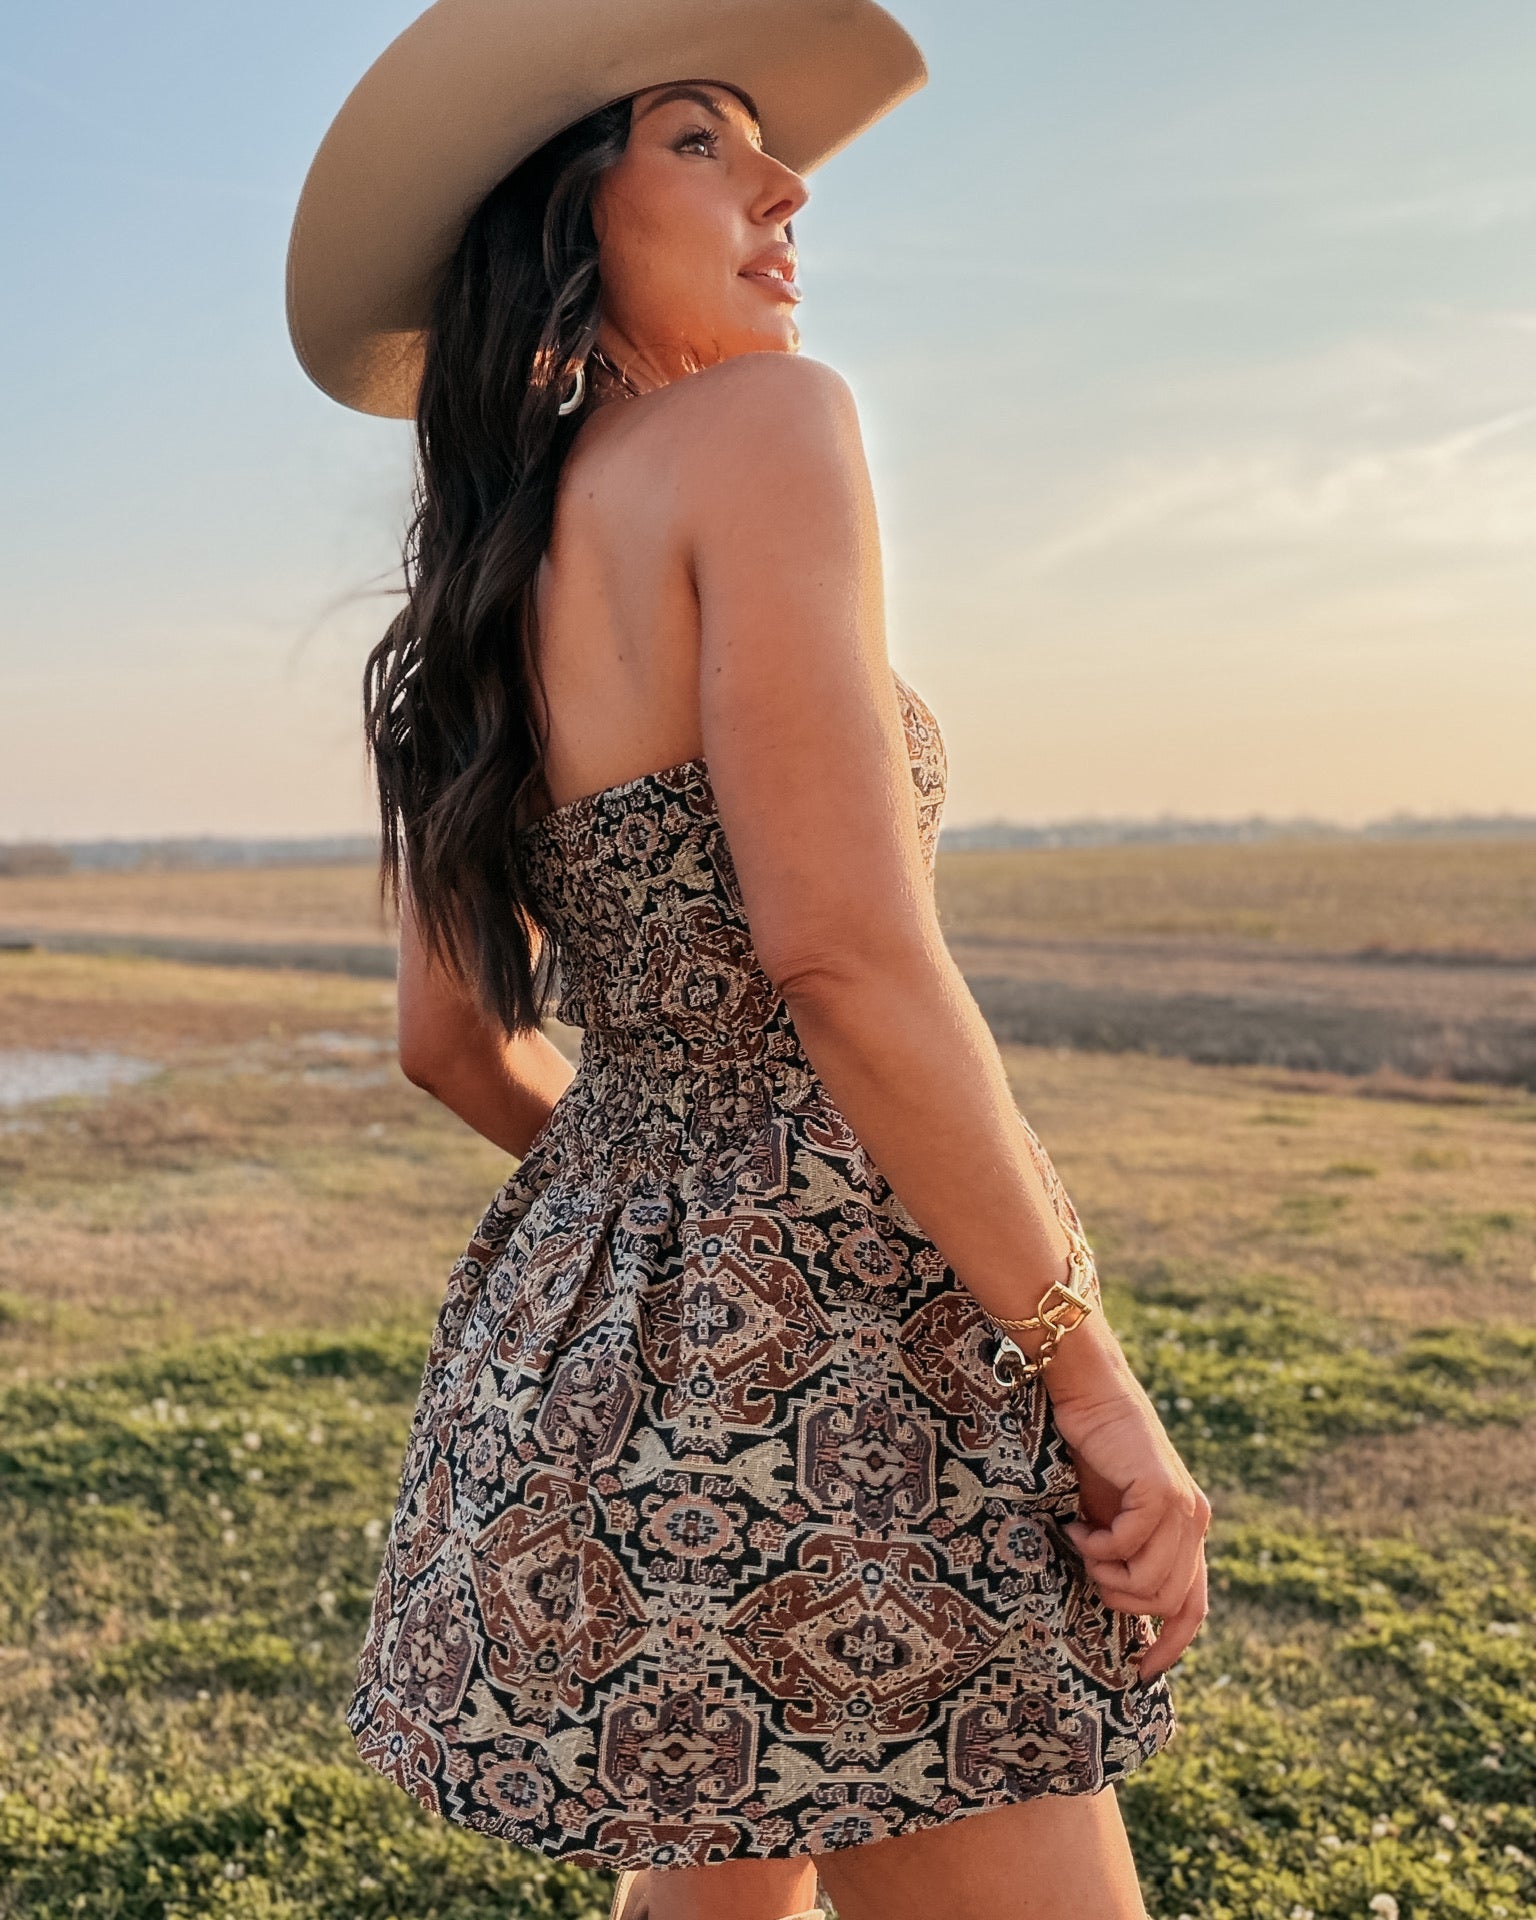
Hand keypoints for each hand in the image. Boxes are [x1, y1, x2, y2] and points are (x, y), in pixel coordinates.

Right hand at [1047, 1357, 1211, 1680]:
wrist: (1088, 1393)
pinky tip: (1077, 1523)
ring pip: (1151, 1582)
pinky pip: (1130, 1547)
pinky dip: (1097, 1545)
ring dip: (1106, 1573)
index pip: (1192, 1607)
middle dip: (1118, 1599)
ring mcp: (1182, 1507)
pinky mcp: (1162, 1492)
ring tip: (1081, 1543)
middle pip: (1166, 1602)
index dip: (1170, 1646)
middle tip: (1086, 1568)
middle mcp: (1194, 1522)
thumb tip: (1119, 1611)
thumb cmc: (1091, 1452)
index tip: (1141, 1674)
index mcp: (1187, 1531)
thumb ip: (1126, 1553)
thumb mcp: (1110, 1516)